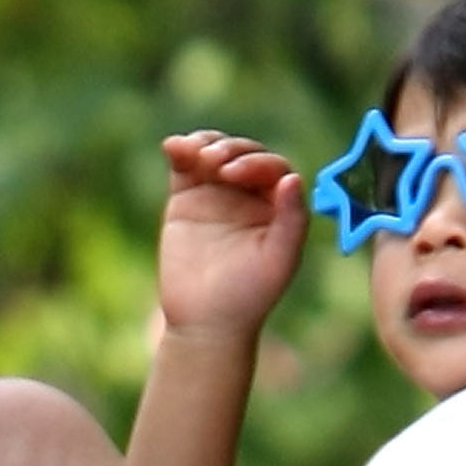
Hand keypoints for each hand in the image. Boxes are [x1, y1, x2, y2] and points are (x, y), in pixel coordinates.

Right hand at [157, 130, 307, 341]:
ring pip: (214, 152)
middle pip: (243, 153)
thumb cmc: (249, 296)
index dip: (257, 162)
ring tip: (194, 153)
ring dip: (206, 143)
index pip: (272, 167)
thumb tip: (292, 178)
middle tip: (215, 164)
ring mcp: (216, 193)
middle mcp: (248, 194)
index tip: (236, 174)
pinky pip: (184, 165)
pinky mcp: (186, 199)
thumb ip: (292, 219)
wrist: (205, 322)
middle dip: (230, 150)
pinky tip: (173, 146)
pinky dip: (180, 150)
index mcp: (277, 205)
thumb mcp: (279, 259)